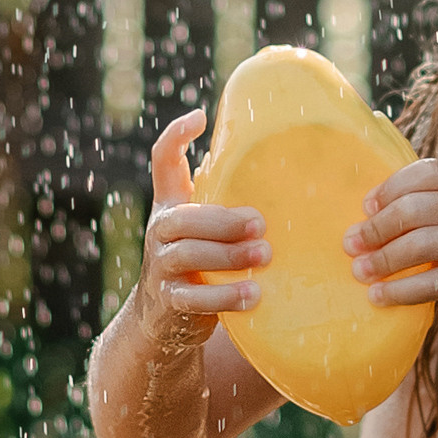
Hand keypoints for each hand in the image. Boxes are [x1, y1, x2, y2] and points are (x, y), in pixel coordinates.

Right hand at [136, 108, 271, 351]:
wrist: (162, 321)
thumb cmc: (200, 261)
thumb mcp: (206, 227)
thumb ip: (225, 200)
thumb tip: (276, 166)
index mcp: (171, 205)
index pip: (163, 162)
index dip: (175, 136)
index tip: (200, 116)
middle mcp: (160, 231)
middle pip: (181, 217)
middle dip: (222, 220)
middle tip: (260, 224)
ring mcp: (161, 267)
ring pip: (188, 255)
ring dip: (228, 255)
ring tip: (264, 257)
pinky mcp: (170, 301)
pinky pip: (194, 297)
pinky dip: (224, 296)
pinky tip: (253, 295)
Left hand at [342, 158, 437, 322]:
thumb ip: (430, 206)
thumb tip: (367, 218)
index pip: (421, 173)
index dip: (388, 189)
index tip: (366, 208)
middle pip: (412, 209)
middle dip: (375, 228)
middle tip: (350, 244)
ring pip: (418, 245)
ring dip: (381, 261)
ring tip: (359, 272)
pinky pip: (430, 282)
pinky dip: (399, 291)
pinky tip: (379, 297)